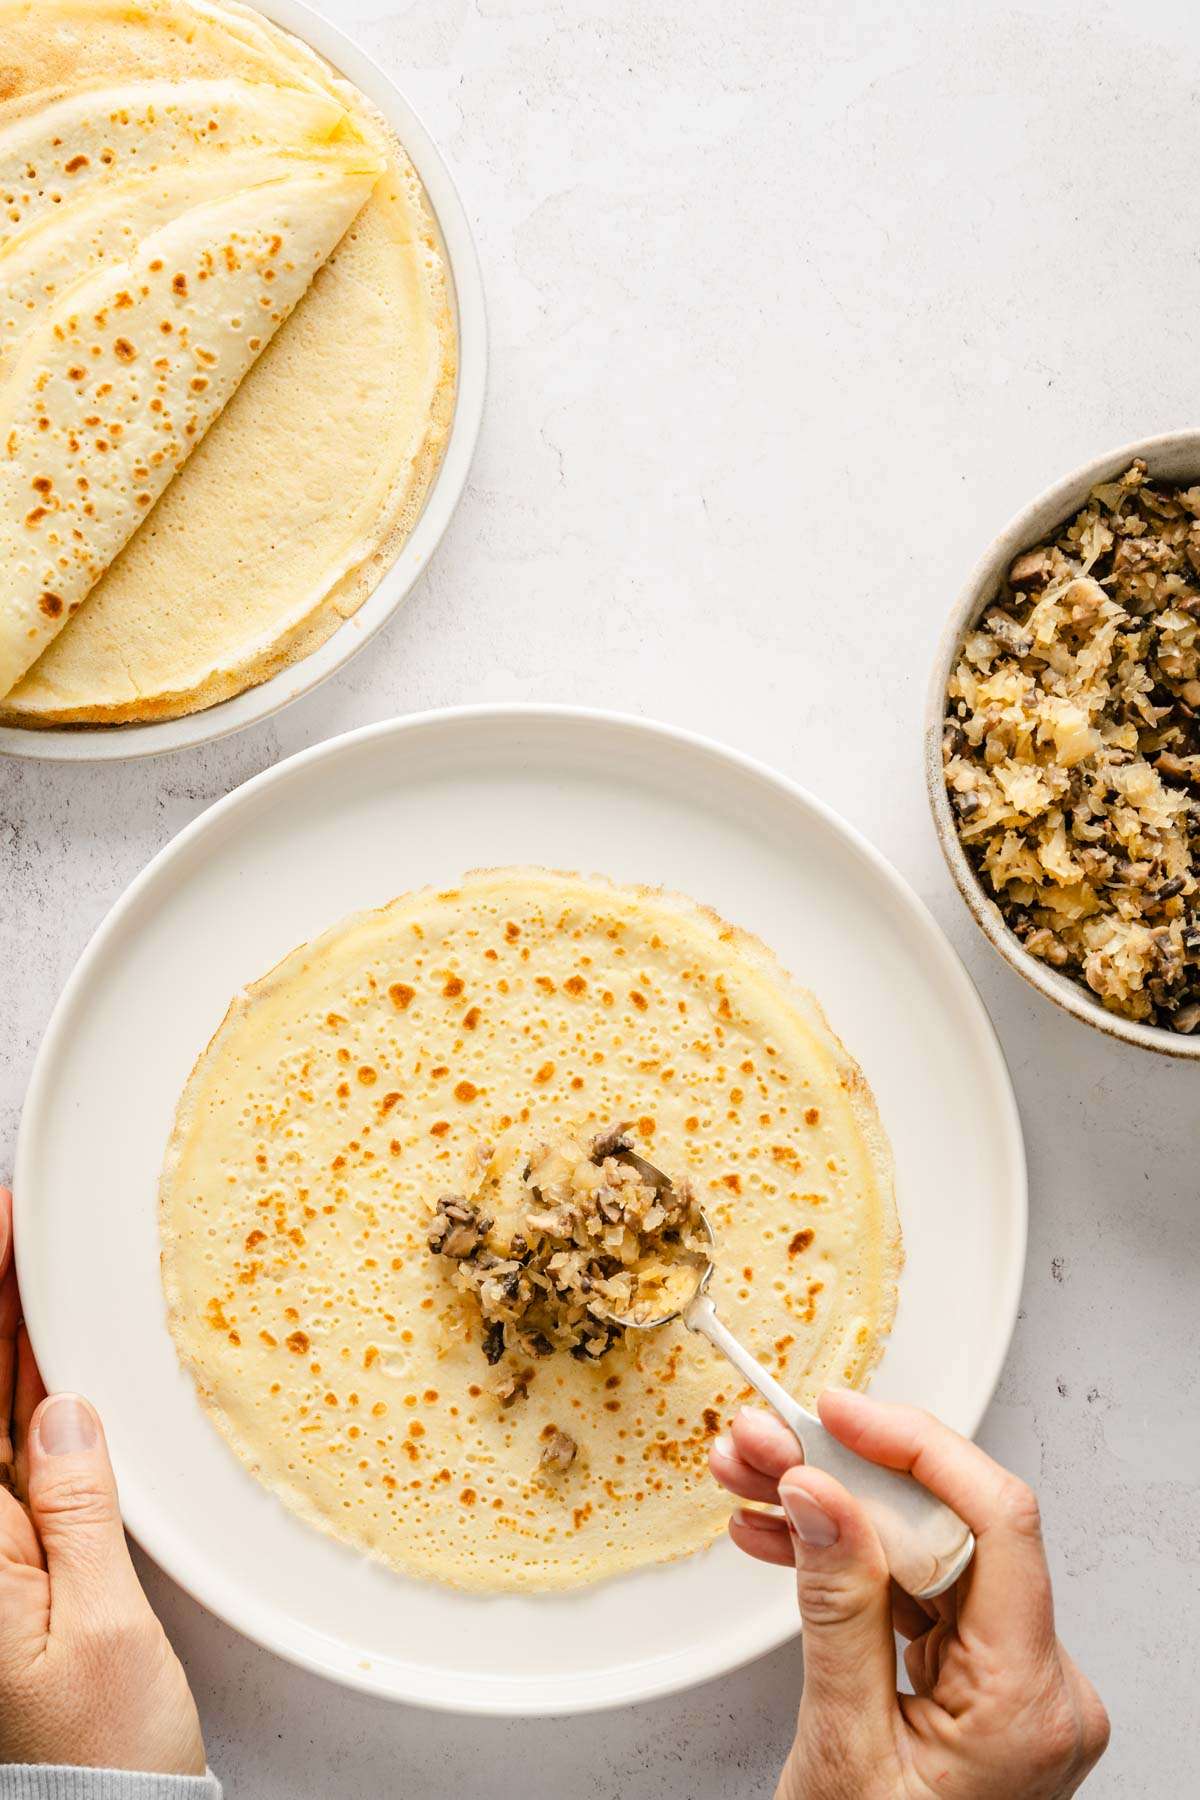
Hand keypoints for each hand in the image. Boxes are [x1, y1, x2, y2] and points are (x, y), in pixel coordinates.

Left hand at [0, 1187, 205, 1774]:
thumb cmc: (105, 1755)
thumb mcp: (101, 1635)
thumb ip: (76, 1516)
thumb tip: (63, 1413)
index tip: (2, 1232)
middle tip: (16, 1219)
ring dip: (9, 1336)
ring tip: (26, 1258)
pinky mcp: (31, 1563)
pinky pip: (26, 1458)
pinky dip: (34, 1394)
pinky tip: (46, 1353)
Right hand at [710, 1394, 1108, 1799]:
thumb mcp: (842, 1750)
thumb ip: (835, 1612)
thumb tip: (822, 1495)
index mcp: (1029, 1703)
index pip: (1000, 1522)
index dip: (917, 1446)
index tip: (840, 1414)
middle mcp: (1038, 1685)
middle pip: (947, 1530)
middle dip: (842, 1476)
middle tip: (761, 1444)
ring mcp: (1008, 1685)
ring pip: (919, 1554)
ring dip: (828, 1512)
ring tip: (748, 1480)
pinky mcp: (974, 1686)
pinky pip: (910, 1595)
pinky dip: (842, 1565)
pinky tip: (778, 1537)